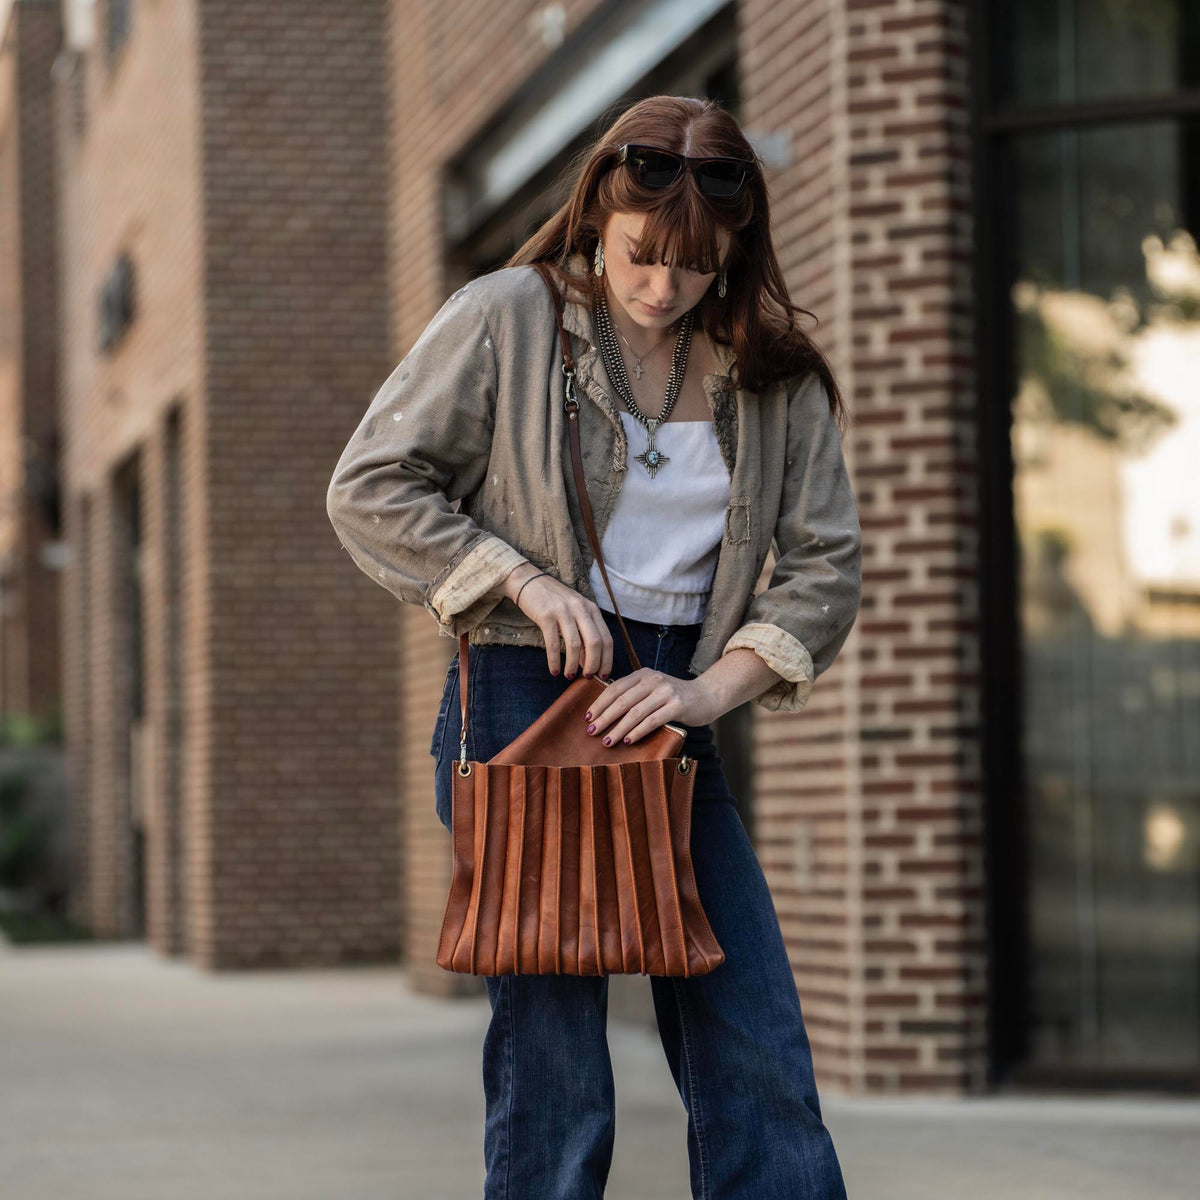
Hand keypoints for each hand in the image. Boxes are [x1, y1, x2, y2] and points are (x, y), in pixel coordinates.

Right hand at [503, 564, 614, 678]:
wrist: (529, 581)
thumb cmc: (553, 601)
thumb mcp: (574, 612)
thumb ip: (584, 634)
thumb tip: (589, 662)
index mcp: (591, 609)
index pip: (607, 638)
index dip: (607, 659)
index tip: (603, 674)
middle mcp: (580, 609)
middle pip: (595, 643)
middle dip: (593, 664)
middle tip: (588, 677)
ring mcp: (564, 611)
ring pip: (575, 645)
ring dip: (573, 665)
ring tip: (569, 675)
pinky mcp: (546, 616)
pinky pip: (554, 644)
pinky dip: (555, 661)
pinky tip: (554, 670)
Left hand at [582, 669, 721, 746]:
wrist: (707, 695)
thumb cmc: (674, 697)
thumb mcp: (653, 689)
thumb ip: (634, 695)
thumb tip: (605, 713)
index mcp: (643, 674)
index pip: (615, 688)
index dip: (599, 703)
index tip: (587, 717)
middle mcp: (653, 680)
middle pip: (622, 700)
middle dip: (604, 717)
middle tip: (591, 731)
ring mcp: (666, 692)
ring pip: (635, 712)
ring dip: (618, 728)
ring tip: (607, 741)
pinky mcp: (677, 706)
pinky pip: (652, 720)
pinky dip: (638, 731)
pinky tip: (628, 741)